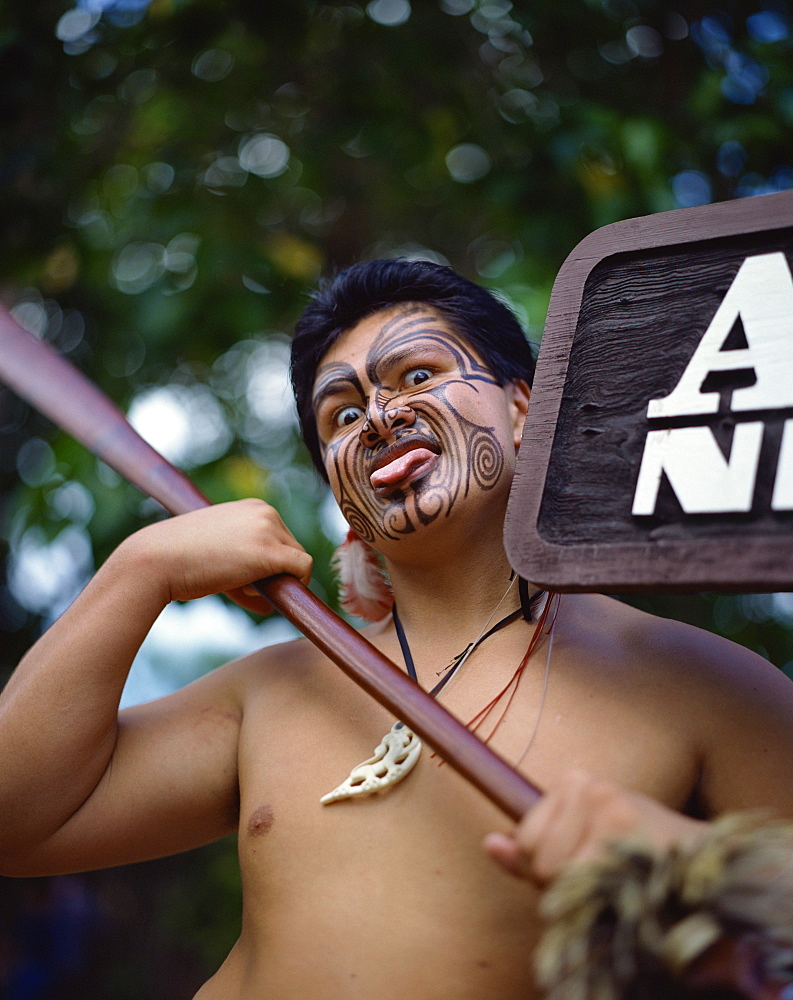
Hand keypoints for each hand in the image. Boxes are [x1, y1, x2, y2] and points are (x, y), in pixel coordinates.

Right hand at [119, 499, 312, 611]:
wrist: (156, 559)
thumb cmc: (181, 560)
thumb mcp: (219, 552)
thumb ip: (245, 567)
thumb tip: (270, 603)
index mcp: (254, 507)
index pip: (281, 538)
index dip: (266, 563)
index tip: (241, 575)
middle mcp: (266, 511)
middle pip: (293, 550)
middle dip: (272, 573)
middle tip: (239, 585)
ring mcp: (270, 529)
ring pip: (299, 562)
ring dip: (277, 582)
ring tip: (241, 587)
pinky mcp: (271, 553)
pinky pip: (303, 570)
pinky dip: (291, 587)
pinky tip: (258, 594)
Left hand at [484, 768, 705, 886]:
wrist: (703, 863)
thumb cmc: (638, 858)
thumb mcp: (581, 843)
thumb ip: (532, 848)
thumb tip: (489, 845)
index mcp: (573, 781)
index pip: (524, 838)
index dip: (547, 868)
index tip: (586, 864)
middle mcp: (585, 783)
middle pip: (535, 854)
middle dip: (561, 880)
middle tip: (605, 874)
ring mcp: (603, 800)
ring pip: (553, 869)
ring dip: (581, 889)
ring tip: (616, 876)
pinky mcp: (620, 821)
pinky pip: (580, 877)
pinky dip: (597, 894)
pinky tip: (625, 881)